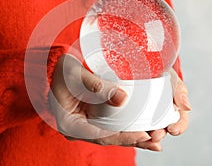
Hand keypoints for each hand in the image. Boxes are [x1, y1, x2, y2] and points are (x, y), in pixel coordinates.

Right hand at [50, 54, 190, 150]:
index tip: (143, 135)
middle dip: (134, 141)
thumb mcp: (75, 75)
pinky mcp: (94, 118)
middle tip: (156, 141)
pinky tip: (144, 130)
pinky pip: (113, 126)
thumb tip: (122, 98)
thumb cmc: (62, 71)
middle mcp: (79, 129)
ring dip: (134, 138)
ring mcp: (87, 125)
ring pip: (113, 135)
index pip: (100, 136)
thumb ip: (96, 85)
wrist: (55, 69)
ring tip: (156, 141)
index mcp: (70, 124)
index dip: (123, 137)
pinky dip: (128, 129)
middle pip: (110, 139)